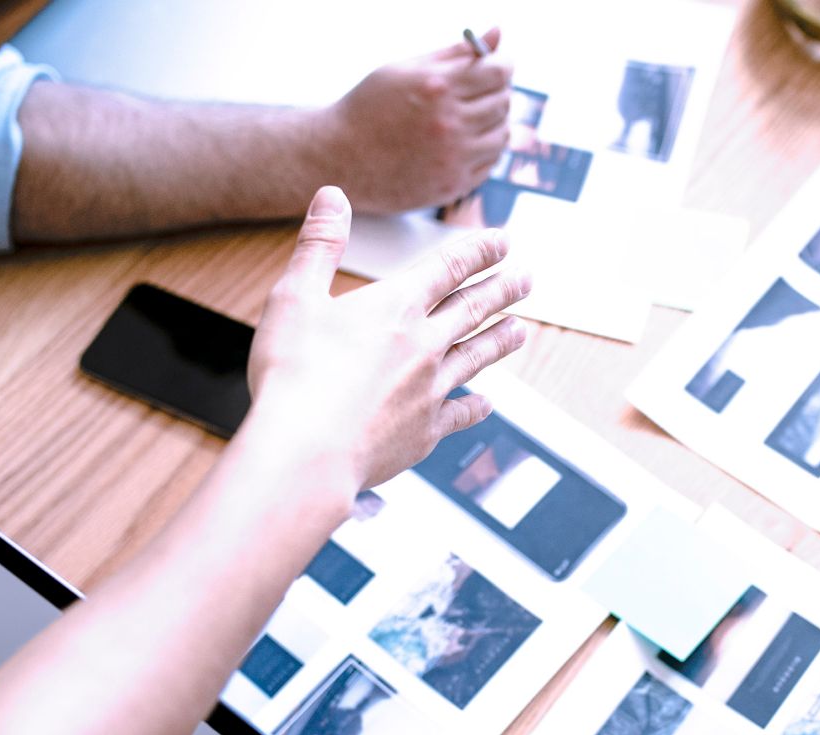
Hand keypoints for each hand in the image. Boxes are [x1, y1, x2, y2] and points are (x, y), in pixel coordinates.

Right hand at [244, 186, 529, 489]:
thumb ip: (319, 244)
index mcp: (395, 307)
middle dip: (502, 290)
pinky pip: (460, 414)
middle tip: (527, 279)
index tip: (504, 241)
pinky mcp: (425, 432)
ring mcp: (429, 391)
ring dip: (500, 340)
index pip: (447, 268)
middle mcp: (423, 346)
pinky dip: (476, 407)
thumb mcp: (295, 297)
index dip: (478, 251)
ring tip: (521, 330)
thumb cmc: (292, 375)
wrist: (306, 453)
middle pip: (472, 309)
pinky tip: (487, 404)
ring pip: (477, 357)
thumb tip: (333, 195)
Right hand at [323, 28, 513, 212]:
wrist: (339, 159)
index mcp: (436, 88)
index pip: (497, 72)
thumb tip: (497, 33)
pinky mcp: (452, 185)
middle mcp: (448, 124)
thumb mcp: (404, 69)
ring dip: (494, 122)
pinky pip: (489, 163)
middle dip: (497, 91)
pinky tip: (462, 141)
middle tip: (480, 90)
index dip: (503, 64)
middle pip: (503, 102)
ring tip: (470, 117)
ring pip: (502, 134)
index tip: (498, 64)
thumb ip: (455, 52)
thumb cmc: (369, 108)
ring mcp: (452, 159)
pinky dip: (484, 149)